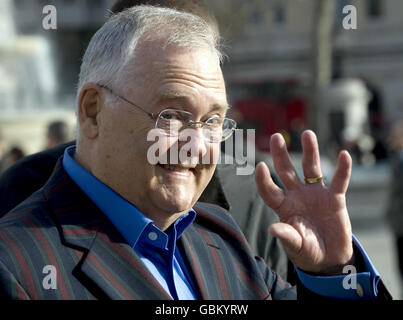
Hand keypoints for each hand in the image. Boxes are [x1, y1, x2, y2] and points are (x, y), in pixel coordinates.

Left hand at [255, 130, 353, 273]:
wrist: (330, 258)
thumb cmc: (308, 251)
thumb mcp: (296, 246)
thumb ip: (287, 236)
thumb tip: (272, 229)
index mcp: (284, 207)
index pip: (269, 190)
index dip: (263, 179)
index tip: (260, 166)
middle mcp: (297, 196)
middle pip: (286, 171)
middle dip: (280, 154)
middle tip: (275, 137)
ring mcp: (316, 194)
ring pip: (311, 169)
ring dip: (310, 151)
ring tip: (307, 134)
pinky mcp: (335, 198)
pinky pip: (340, 181)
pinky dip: (343, 169)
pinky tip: (343, 155)